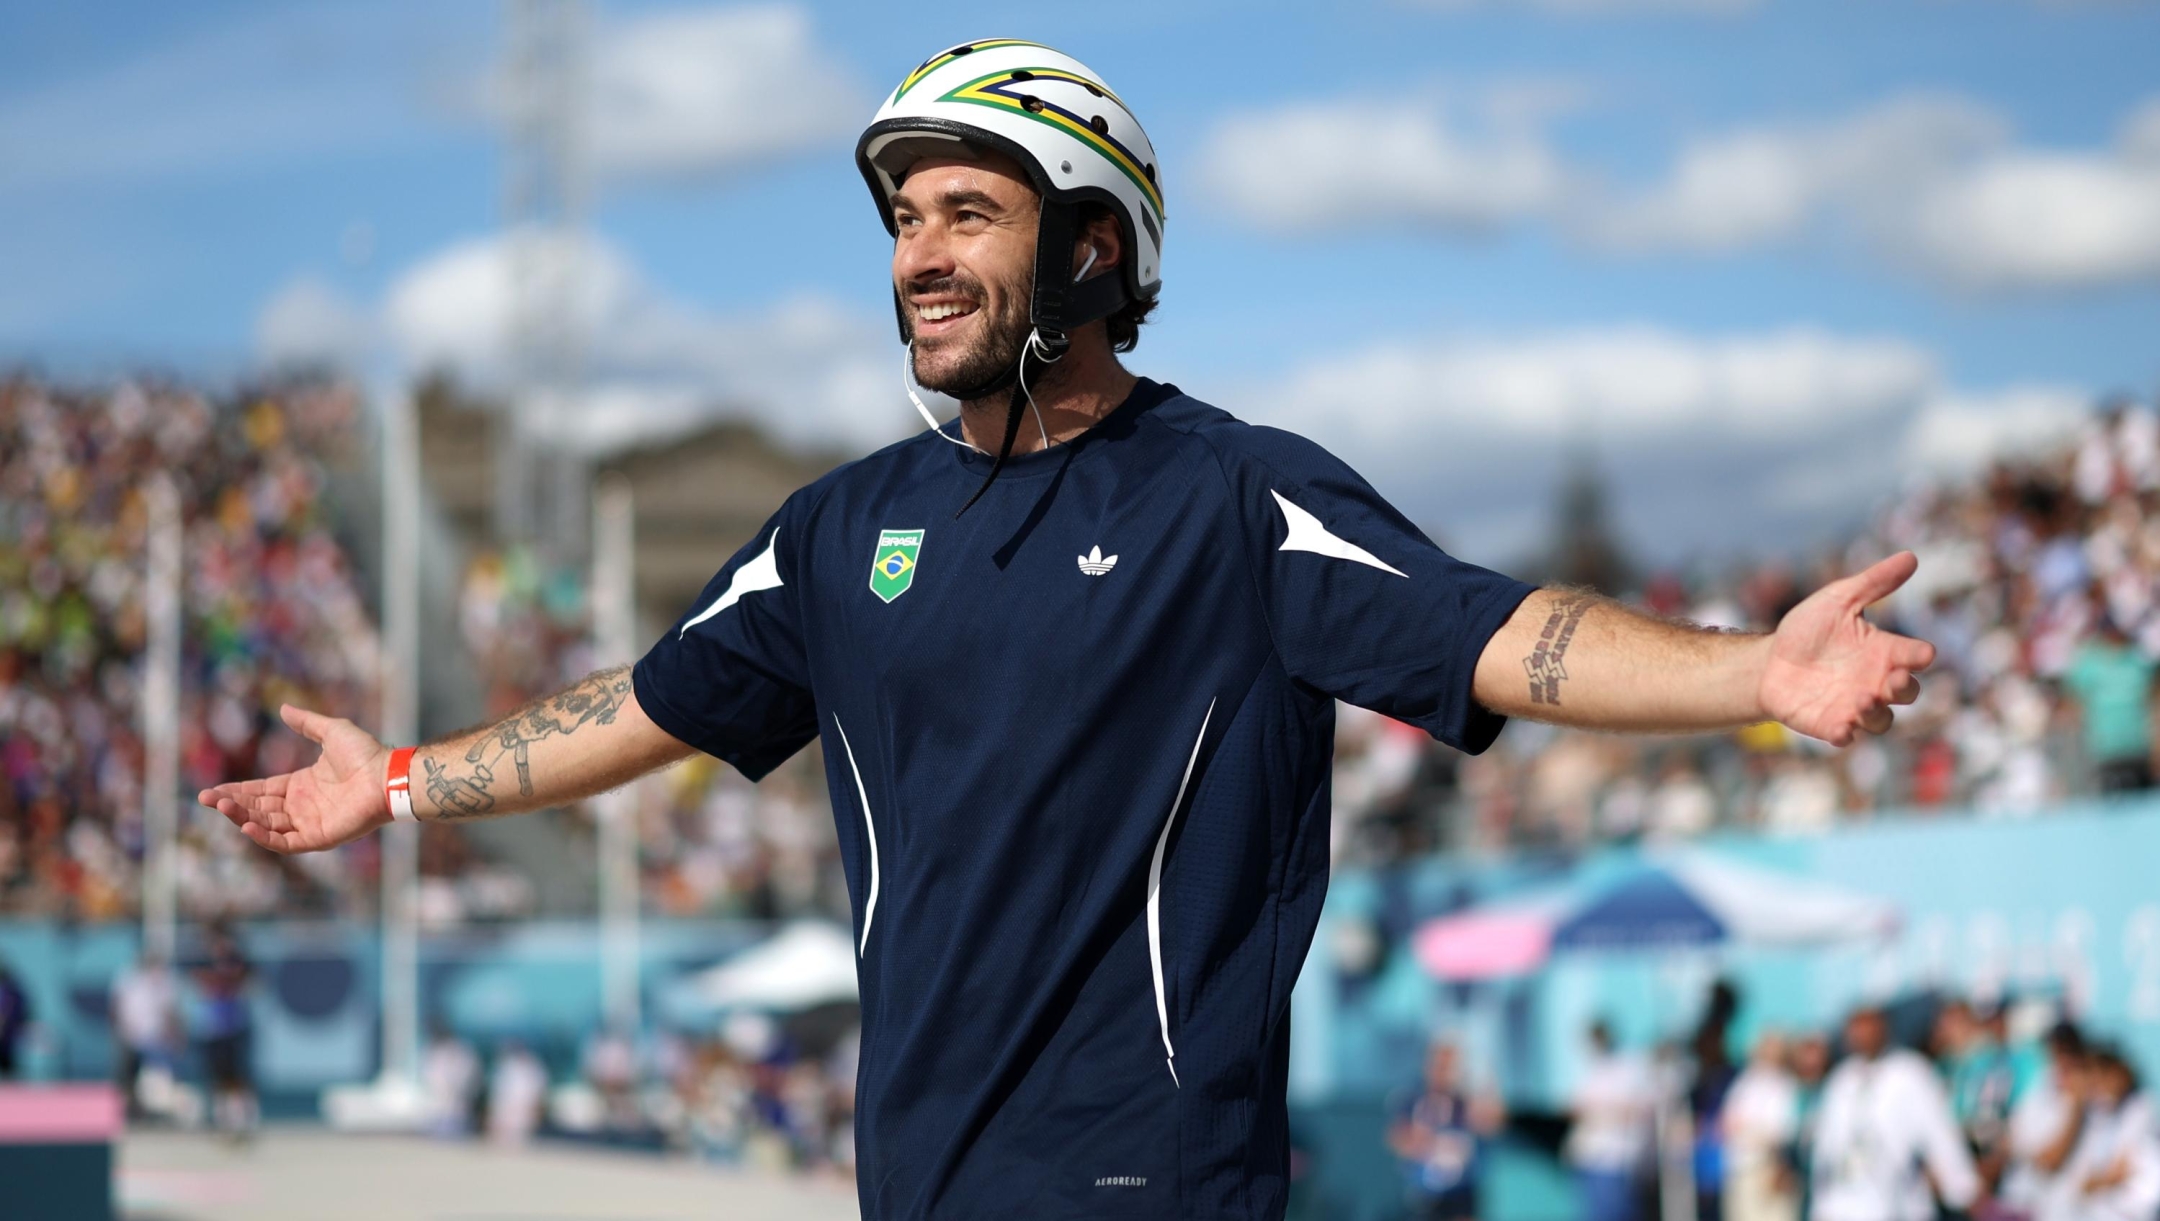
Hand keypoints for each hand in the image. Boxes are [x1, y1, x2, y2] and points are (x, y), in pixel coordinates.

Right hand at [198, 705, 393, 853]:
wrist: (388, 775)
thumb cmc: (366, 754)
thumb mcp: (331, 731)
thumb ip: (307, 723)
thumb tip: (283, 708)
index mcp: (301, 785)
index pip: (261, 791)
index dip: (236, 791)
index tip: (212, 791)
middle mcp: (302, 806)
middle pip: (258, 808)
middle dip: (231, 805)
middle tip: (206, 799)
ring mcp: (309, 823)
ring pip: (266, 825)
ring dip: (242, 818)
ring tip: (221, 807)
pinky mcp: (319, 837)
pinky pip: (286, 842)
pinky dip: (265, 837)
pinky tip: (246, 826)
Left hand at [1758, 552, 1935, 746]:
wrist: (1768, 661)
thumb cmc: (1809, 630)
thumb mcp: (1839, 600)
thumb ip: (1874, 583)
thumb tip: (1911, 556)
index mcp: (1884, 652)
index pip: (1914, 656)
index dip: (1920, 656)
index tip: (1922, 654)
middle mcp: (1875, 682)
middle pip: (1906, 692)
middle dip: (1904, 688)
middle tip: (1891, 679)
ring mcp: (1854, 706)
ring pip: (1881, 720)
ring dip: (1876, 714)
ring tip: (1862, 701)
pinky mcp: (1829, 723)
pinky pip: (1845, 735)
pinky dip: (1845, 734)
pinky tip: (1840, 730)